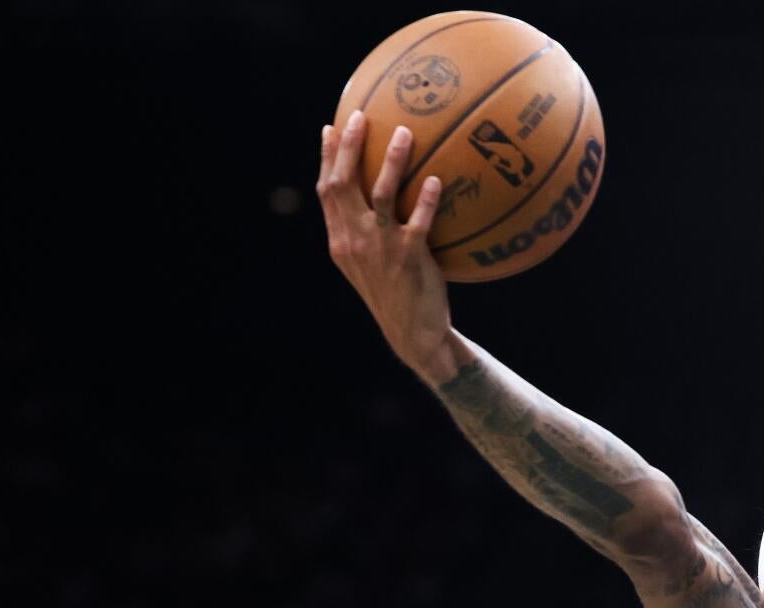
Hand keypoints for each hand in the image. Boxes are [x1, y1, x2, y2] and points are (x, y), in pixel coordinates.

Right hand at [317, 110, 452, 379]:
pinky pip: (418, 221)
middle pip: (343, 184)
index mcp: (340, 240)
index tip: (331, 127)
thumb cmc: (396, 293)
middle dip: (349, 147)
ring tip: (406, 133)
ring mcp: (380, 248)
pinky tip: (437, 179)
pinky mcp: (409, 257)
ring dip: (392, 162)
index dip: (327, 158)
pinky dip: (427, 199)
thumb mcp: (369, 264)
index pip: (327, 191)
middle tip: (361, 116)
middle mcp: (354, 240)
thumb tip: (378, 195)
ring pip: (381, 195)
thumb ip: (366, 231)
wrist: (413, 335)